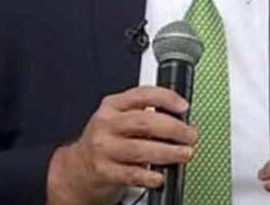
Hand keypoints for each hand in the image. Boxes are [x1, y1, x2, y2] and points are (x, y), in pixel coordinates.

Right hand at [46, 86, 197, 204]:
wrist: (78, 167)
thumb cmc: (107, 140)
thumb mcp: (119, 118)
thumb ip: (144, 114)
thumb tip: (180, 119)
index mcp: (113, 105)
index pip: (142, 94)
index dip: (166, 98)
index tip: (183, 107)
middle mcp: (107, 124)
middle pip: (144, 122)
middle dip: (173, 129)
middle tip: (190, 135)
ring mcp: (104, 147)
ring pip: (140, 149)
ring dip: (168, 152)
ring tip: (184, 154)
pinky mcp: (104, 171)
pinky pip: (131, 173)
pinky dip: (149, 175)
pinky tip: (160, 176)